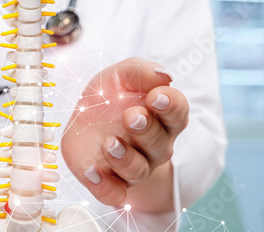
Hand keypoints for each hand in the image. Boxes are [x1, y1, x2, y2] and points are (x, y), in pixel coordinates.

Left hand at [61, 57, 188, 211]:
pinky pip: (114, 193)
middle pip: (158, 142)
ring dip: (125, 158)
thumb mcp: (120, 76)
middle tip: (131, 116)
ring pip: (138, 170)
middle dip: (146, 129)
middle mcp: (154, 145)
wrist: (86, 121)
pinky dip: (104, 187)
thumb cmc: (110, 97)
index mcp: (162, 117)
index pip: (177, 113)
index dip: (170, 105)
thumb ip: (140, 71)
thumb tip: (164, 75)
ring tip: (109, 143)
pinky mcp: (110, 181)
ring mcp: (134, 165)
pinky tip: (92, 172)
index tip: (156, 96)